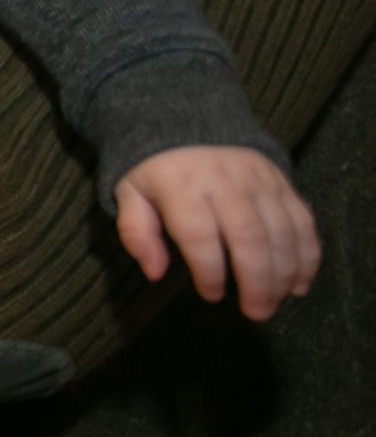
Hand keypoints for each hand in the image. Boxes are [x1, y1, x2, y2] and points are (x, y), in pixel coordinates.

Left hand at [115, 145, 319, 321]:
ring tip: (276, 302)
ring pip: (282, 231)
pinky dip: (307, 255)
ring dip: (284, 273)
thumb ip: (136, 232)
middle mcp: (224, 180)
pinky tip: (299, 283)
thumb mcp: (130, 194)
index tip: (210, 295)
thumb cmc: (156, 172)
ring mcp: (258, 179)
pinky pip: (302, 220)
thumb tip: (155, 272)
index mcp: (180, 184)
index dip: (208, 270)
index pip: (199, 233)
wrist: (188, 124)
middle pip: (248, 235)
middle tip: (255, 312)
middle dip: (256, 280)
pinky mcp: (281, 181)